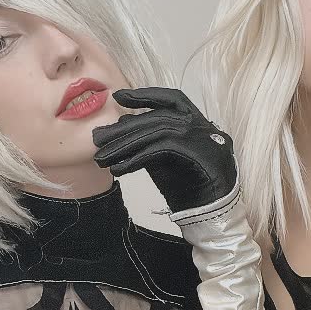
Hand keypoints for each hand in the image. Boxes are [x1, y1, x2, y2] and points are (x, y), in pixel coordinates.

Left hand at [92, 87, 236, 214]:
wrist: (212, 214)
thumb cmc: (190, 188)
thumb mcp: (165, 162)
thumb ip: (150, 143)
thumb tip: (122, 125)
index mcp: (197, 122)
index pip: (172, 98)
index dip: (146, 95)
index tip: (119, 97)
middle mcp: (202, 125)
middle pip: (157, 118)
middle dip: (124, 128)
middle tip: (98, 139)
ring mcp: (204, 138)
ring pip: (157, 132)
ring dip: (125, 145)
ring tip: (103, 158)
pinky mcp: (200, 154)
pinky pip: (161, 149)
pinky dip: (137, 158)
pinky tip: (120, 169)